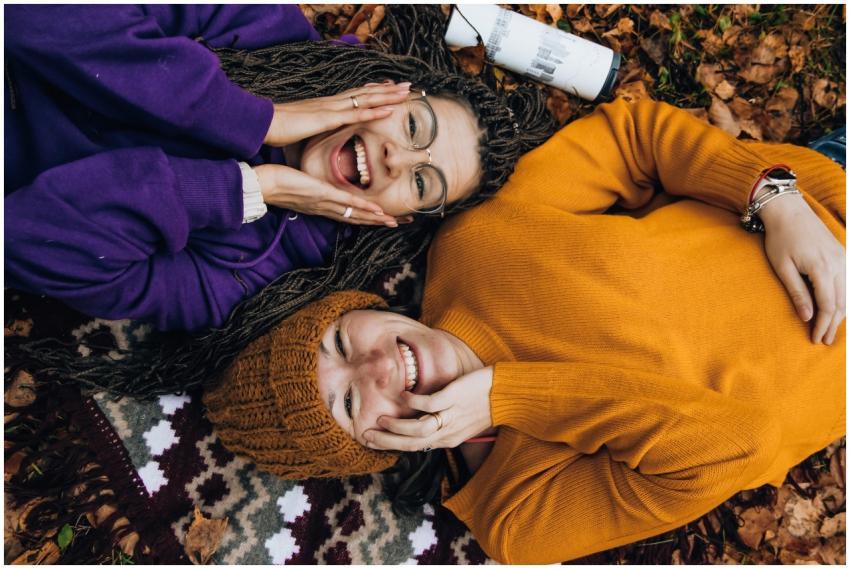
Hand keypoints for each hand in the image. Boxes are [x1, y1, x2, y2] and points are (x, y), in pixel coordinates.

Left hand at [253, 164, 401, 226]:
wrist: (262, 185)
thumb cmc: (277, 183)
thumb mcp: (299, 187)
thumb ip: (312, 189)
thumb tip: (317, 186)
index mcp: (321, 207)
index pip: (349, 215)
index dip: (368, 219)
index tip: (385, 219)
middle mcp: (326, 209)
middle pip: (357, 219)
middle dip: (379, 222)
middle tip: (400, 223)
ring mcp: (325, 203)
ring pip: (355, 213)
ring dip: (376, 219)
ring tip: (394, 221)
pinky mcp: (322, 194)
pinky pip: (346, 202)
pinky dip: (363, 208)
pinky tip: (377, 210)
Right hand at [263, 81, 411, 146]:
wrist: (261, 123)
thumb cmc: (277, 127)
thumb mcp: (301, 128)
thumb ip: (312, 128)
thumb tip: (315, 131)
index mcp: (326, 106)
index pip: (354, 96)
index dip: (373, 91)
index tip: (390, 88)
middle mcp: (331, 103)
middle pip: (364, 93)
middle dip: (387, 89)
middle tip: (408, 86)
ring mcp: (329, 109)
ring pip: (364, 100)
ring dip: (386, 96)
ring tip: (406, 93)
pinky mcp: (326, 119)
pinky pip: (354, 115)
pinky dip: (372, 112)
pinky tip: (387, 110)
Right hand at [363, 367, 493, 451]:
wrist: (509, 393)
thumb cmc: (484, 404)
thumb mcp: (462, 421)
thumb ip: (441, 423)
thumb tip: (419, 420)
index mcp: (448, 439)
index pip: (416, 447)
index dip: (393, 446)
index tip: (373, 442)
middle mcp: (448, 432)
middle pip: (412, 443)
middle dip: (387, 442)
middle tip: (367, 436)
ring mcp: (451, 416)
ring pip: (418, 429)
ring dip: (396, 426)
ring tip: (380, 420)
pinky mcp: (454, 398)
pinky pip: (428, 404)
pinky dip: (412, 403)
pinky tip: (402, 396)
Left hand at [760, 193, 845, 343]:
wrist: (788, 210)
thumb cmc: (780, 238)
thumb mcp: (783, 267)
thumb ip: (797, 293)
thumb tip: (807, 317)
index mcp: (822, 268)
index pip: (827, 305)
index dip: (822, 325)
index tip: (816, 339)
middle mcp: (838, 263)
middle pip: (841, 302)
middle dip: (833, 324)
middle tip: (826, 341)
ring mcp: (843, 258)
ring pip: (848, 293)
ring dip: (840, 313)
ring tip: (832, 329)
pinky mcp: (842, 253)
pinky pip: (848, 282)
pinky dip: (844, 298)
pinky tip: (837, 309)